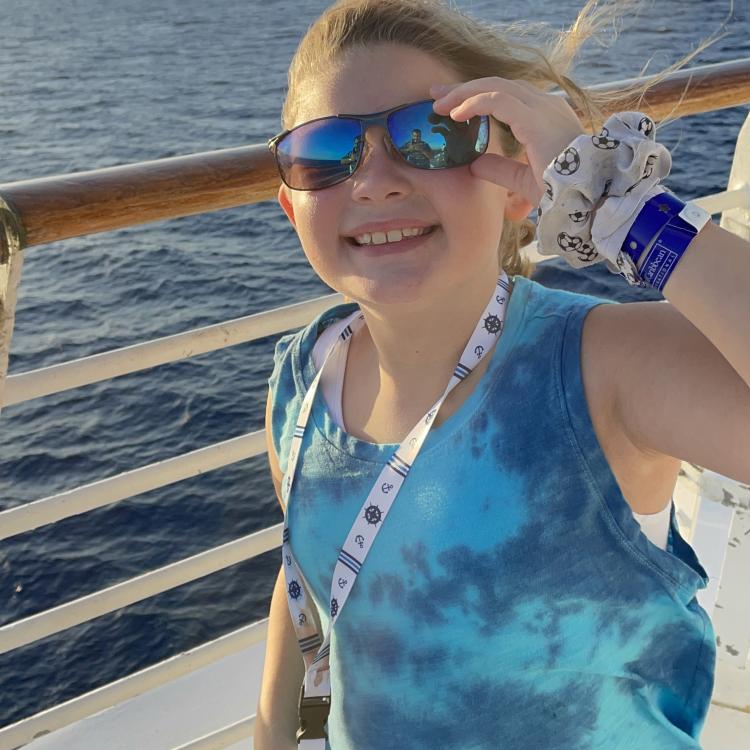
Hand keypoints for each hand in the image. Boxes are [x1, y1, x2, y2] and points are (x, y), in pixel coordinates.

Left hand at [430, 78, 585, 206]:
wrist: (587, 198)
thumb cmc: (564, 193)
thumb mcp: (524, 181)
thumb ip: (501, 170)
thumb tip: (475, 165)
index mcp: (547, 118)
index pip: (508, 98)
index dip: (478, 99)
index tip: (451, 109)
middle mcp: (546, 107)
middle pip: (499, 86)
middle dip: (465, 90)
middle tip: (436, 97)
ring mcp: (542, 108)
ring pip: (495, 87)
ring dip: (463, 94)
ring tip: (439, 105)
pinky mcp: (534, 118)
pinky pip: (497, 100)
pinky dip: (473, 103)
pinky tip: (455, 114)